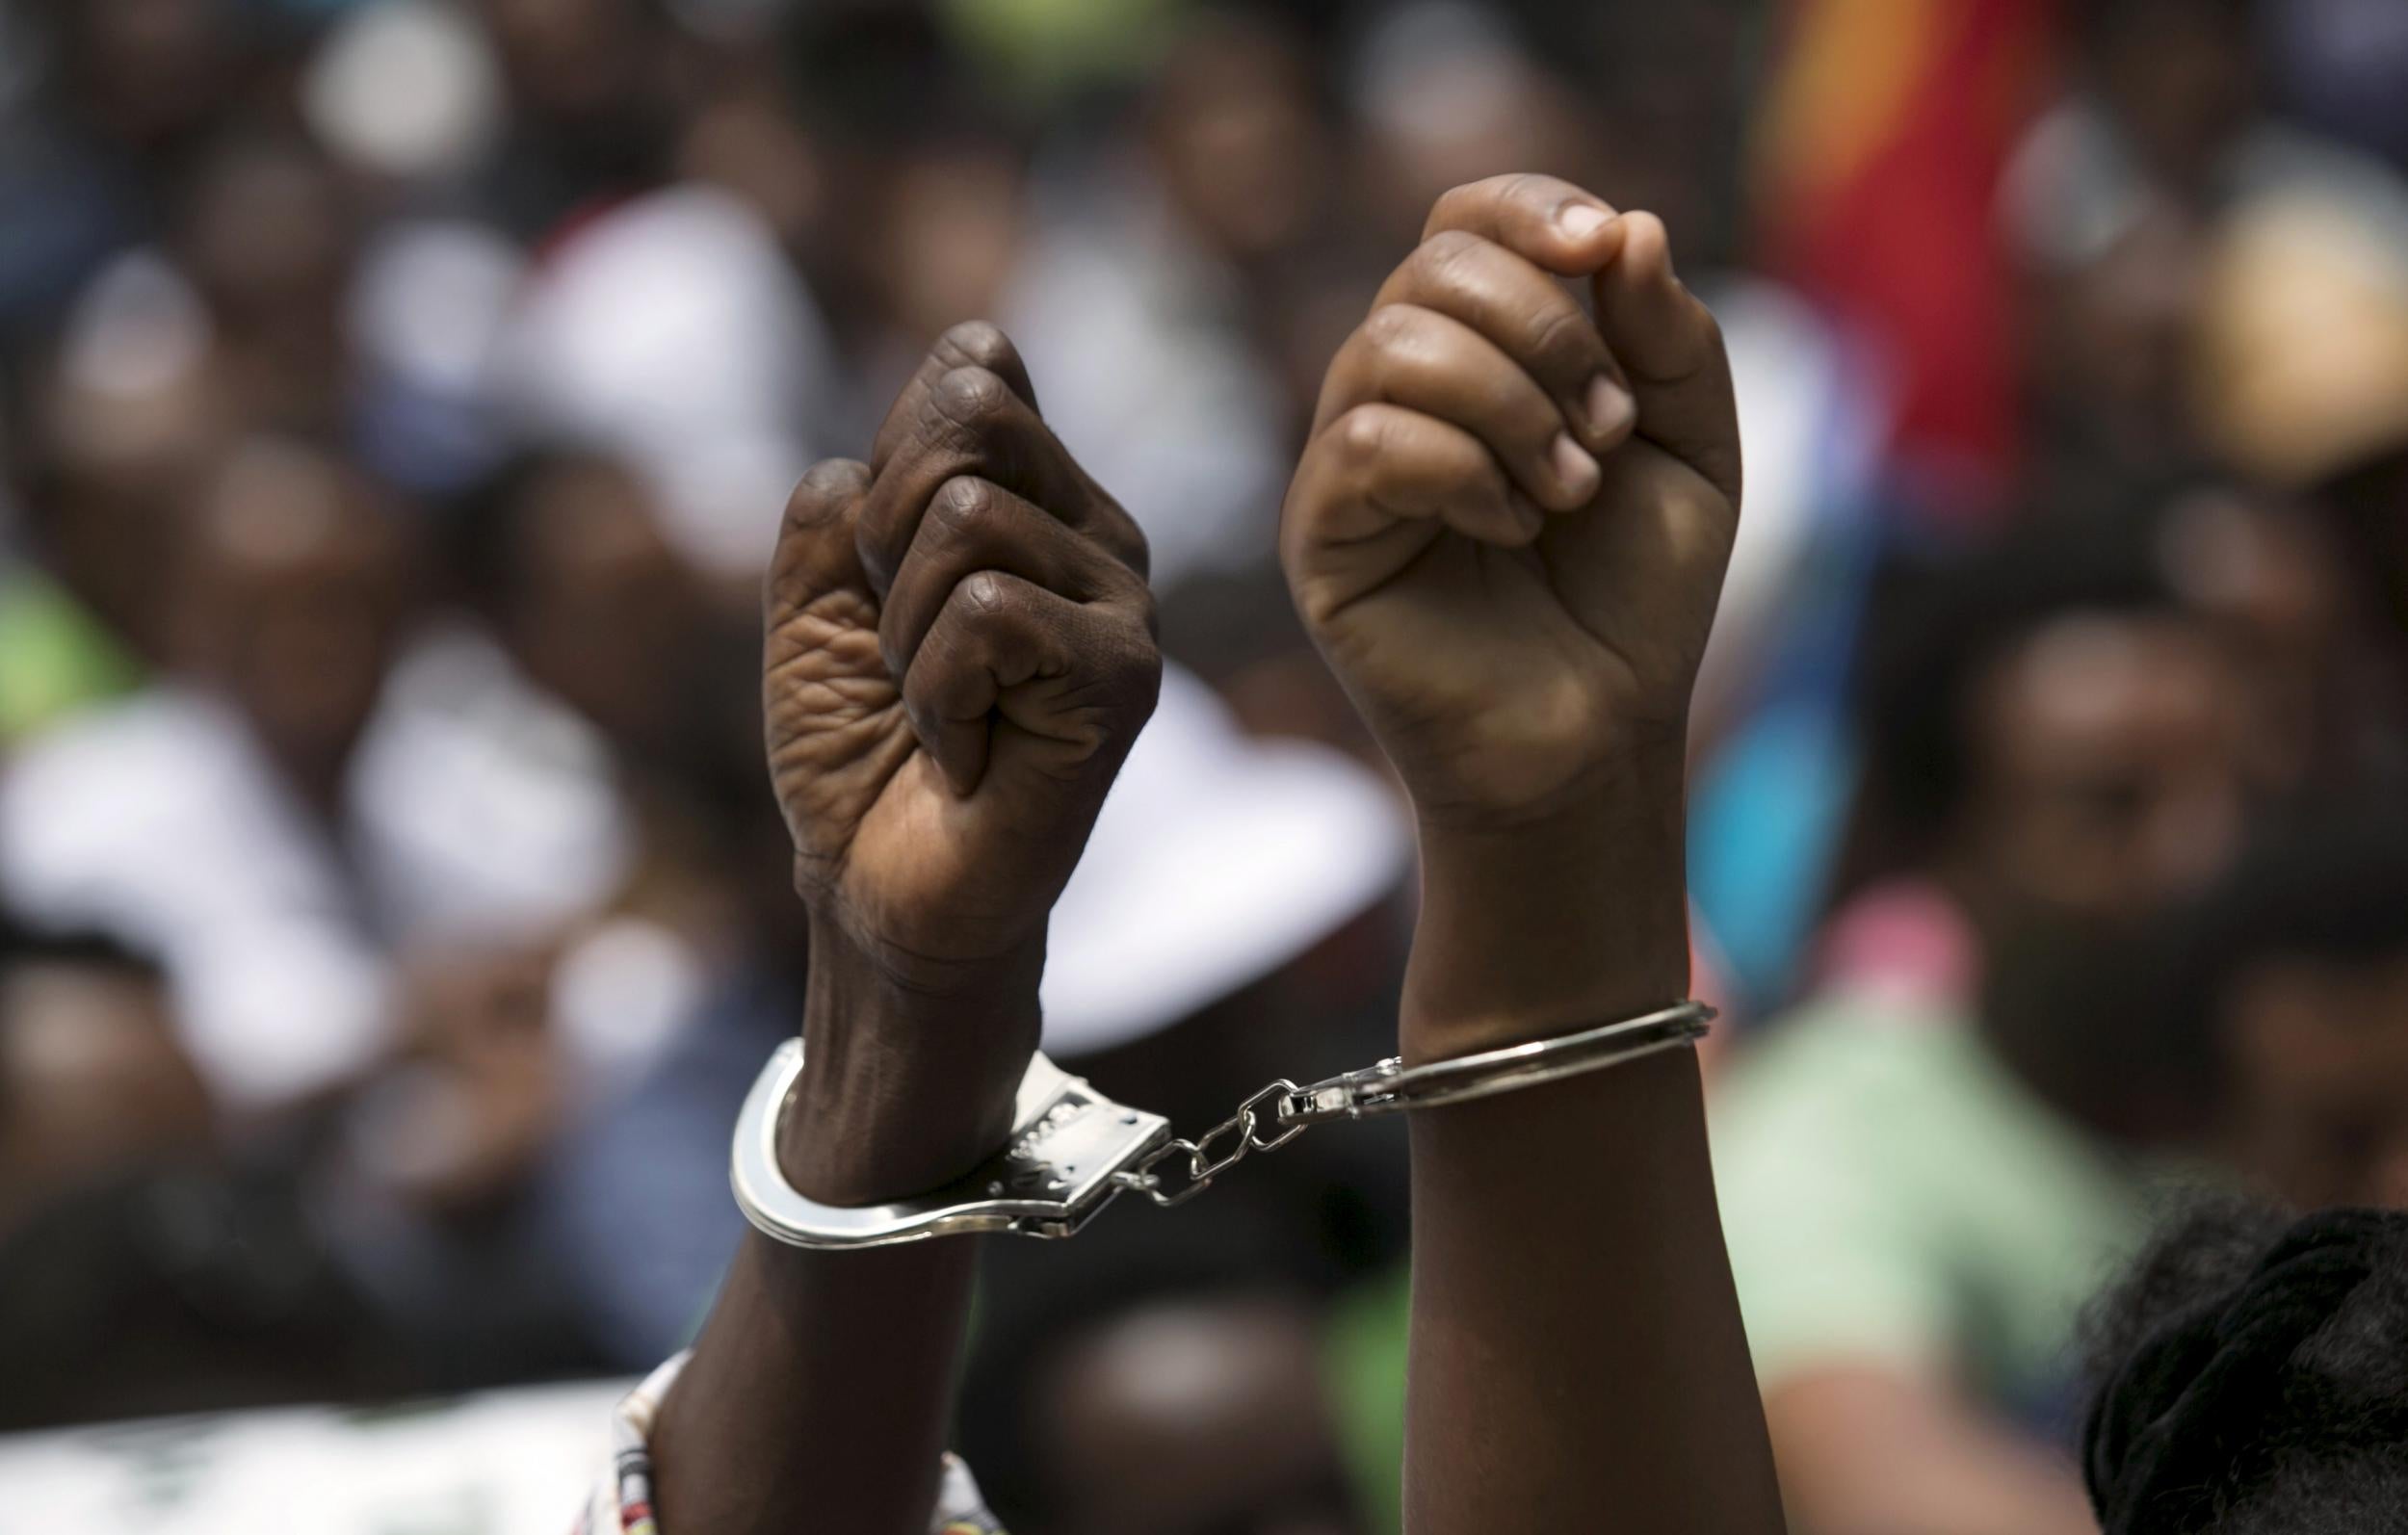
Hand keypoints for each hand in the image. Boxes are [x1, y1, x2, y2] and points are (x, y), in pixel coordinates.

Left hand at [765, 322, 1158, 1197]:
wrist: (878, 895)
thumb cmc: (858, 754)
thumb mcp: (819, 600)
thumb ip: (849, 497)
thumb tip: (900, 434)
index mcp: (1040, 501)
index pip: (975, 369)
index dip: (888, 461)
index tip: (882, 581)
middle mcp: (1098, 537)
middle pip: (971, 409)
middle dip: (883, 531)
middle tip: (901, 643)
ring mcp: (1122, 606)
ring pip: (964, 516)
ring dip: (903, 632)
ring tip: (937, 708)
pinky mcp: (1125, 679)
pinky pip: (990, 611)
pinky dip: (937, 689)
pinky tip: (965, 750)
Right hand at [1281, 176, 1739, 1058]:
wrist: (1598, 740)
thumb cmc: (1633, 604)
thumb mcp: (1691, 450)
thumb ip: (1670, 336)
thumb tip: (1621, 229)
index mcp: (1483, 354)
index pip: (1465, 220)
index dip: (1529, 209)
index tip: (1604, 251)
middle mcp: (1401, 393)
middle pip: (1432, 267)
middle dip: (1546, 329)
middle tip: (1608, 432)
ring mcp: (1351, 464)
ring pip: (1394, 346)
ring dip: (1513, 405)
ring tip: (1569, 491)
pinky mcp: (1322, 537)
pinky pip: (1368, 442)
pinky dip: (1463, 470)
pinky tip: (1511, 530)